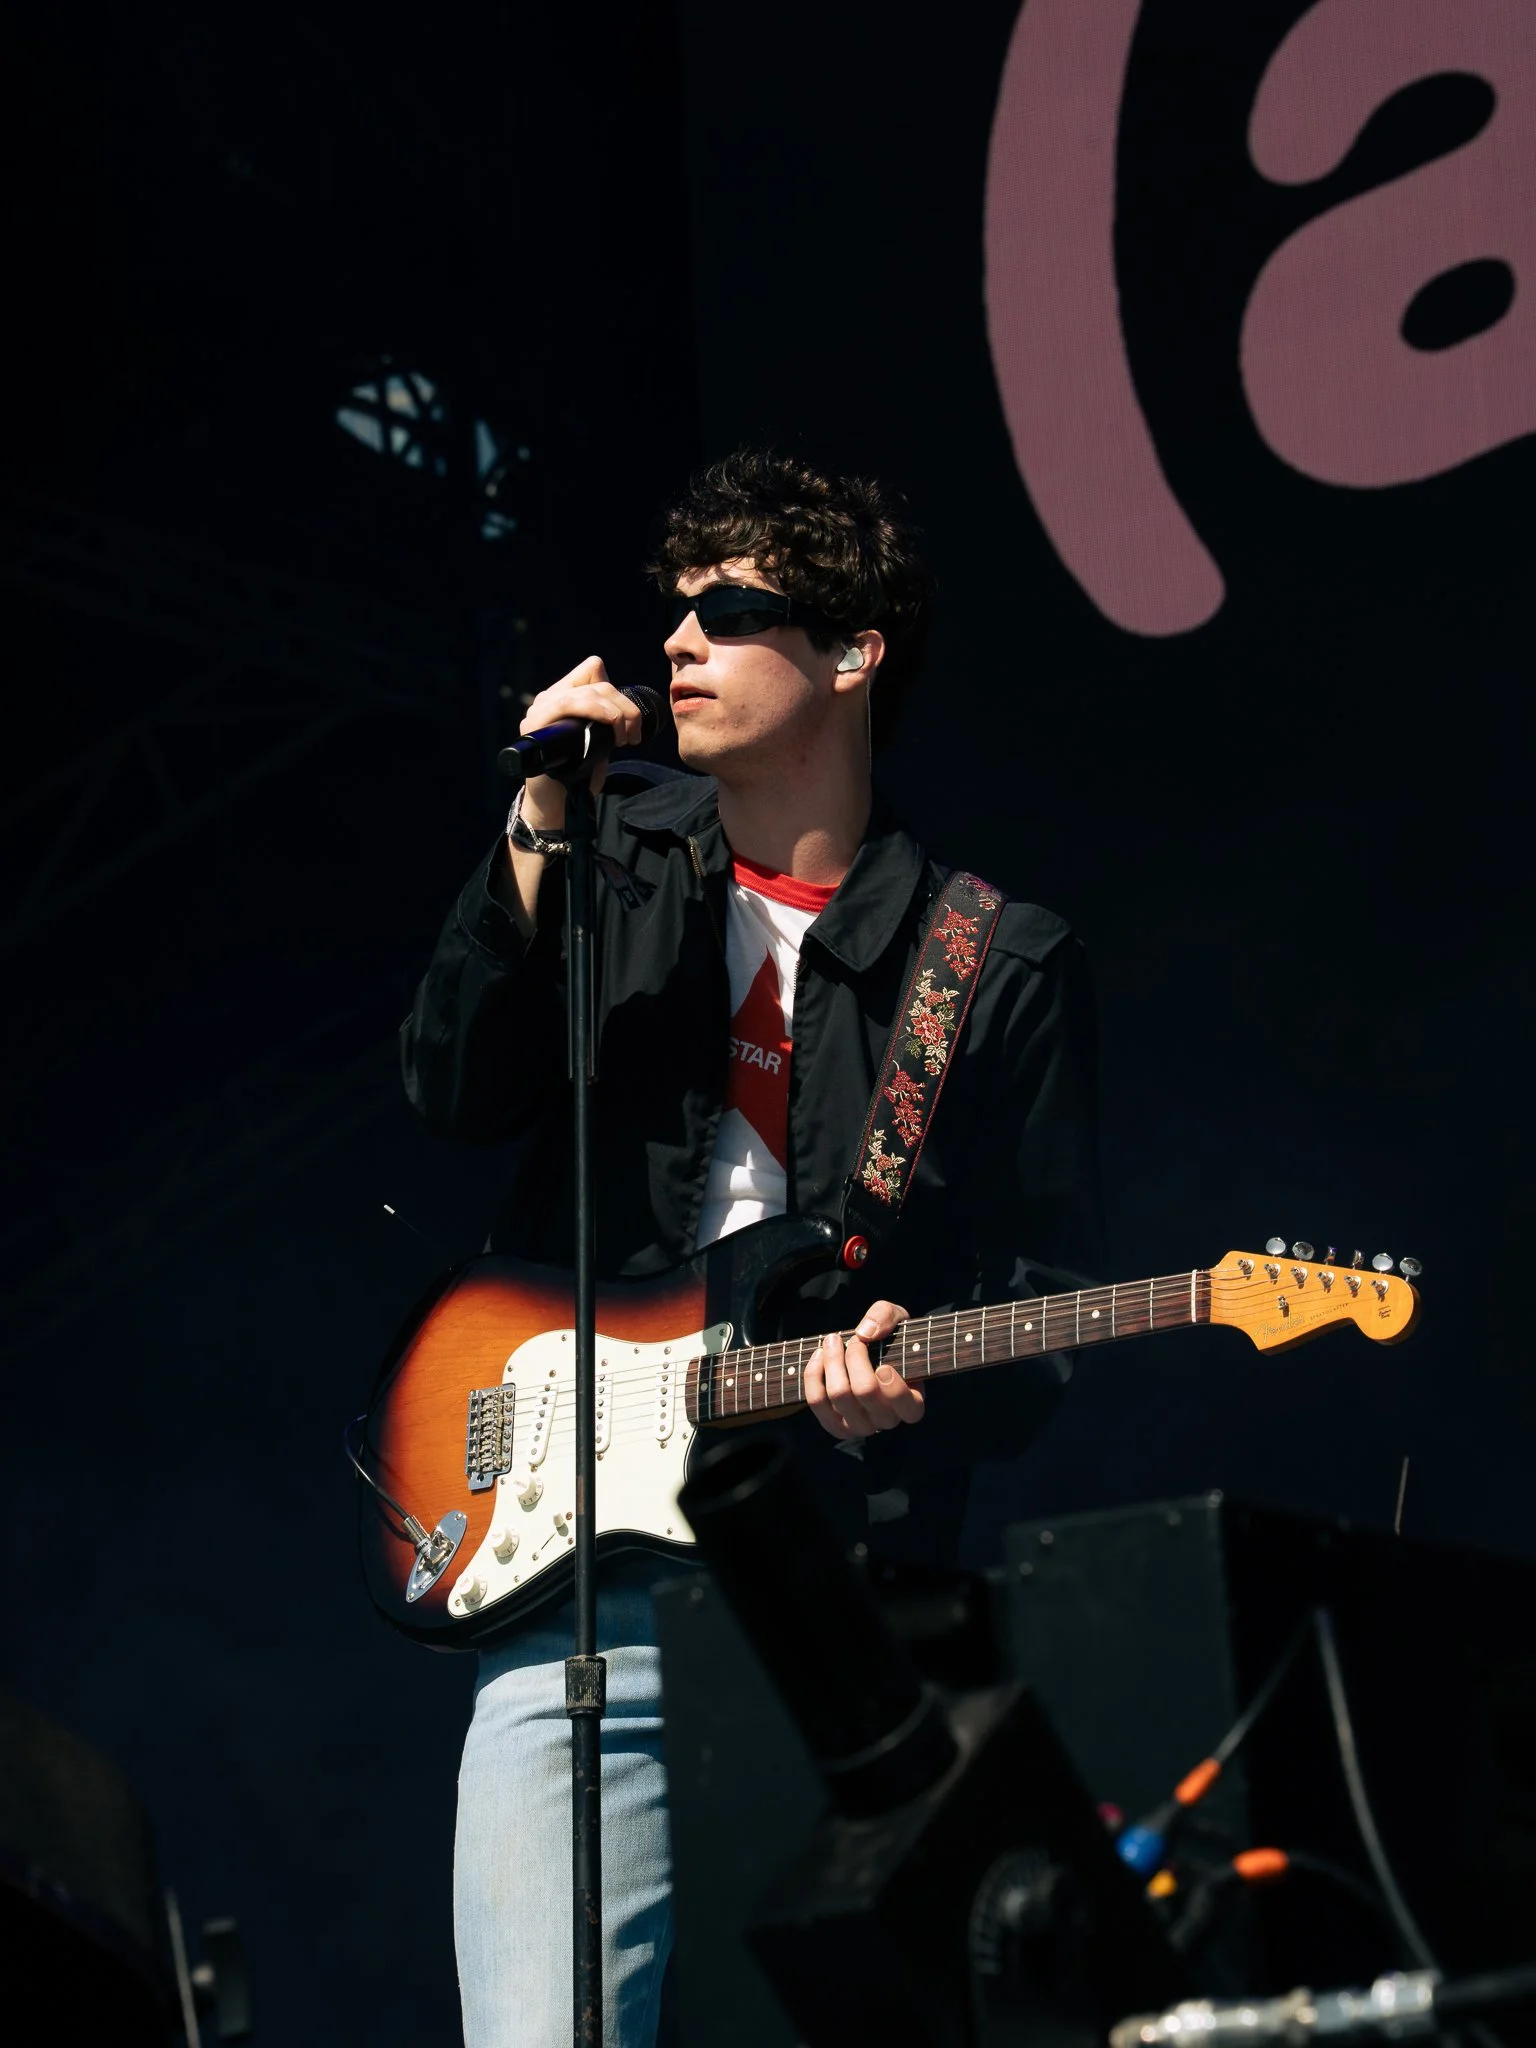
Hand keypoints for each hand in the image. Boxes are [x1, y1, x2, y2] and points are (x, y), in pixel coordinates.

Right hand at [518, 656, 645, 822]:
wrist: (555, 799)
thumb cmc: (576, 771)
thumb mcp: (597, 739)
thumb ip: (605, 720)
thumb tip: (628, 710)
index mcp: (563, 695)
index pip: (593, 669)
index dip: (616, 690)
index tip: (627, 720)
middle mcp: (549, 698)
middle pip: (598, 684)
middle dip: (625, 709)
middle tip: (633, 736)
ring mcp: (539, 710)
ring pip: (587, 694)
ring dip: (615, 715)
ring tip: (624, 740)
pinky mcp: (534, 725)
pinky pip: (566, 704)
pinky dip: (594, 713)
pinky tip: (608, 733)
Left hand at [804, 1301, 923, 1439]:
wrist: (867, 1356)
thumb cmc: (888, 1338)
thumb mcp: (896, 1317)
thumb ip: (886, 1316)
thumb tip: (866, 1333)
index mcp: (912, 1404)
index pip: (906, 1406)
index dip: (892, 1384)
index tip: (883, 1362)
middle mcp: (887, 1421)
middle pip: (865, 1391)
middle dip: (855, 1357)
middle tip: (854, 1340)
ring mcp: (860, 1426)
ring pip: (839, 1395)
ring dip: (832, 1361)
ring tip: (833, 1340)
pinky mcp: (834, 1425)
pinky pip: (817, 1401)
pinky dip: (814, 1374)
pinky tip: (820, 1355)